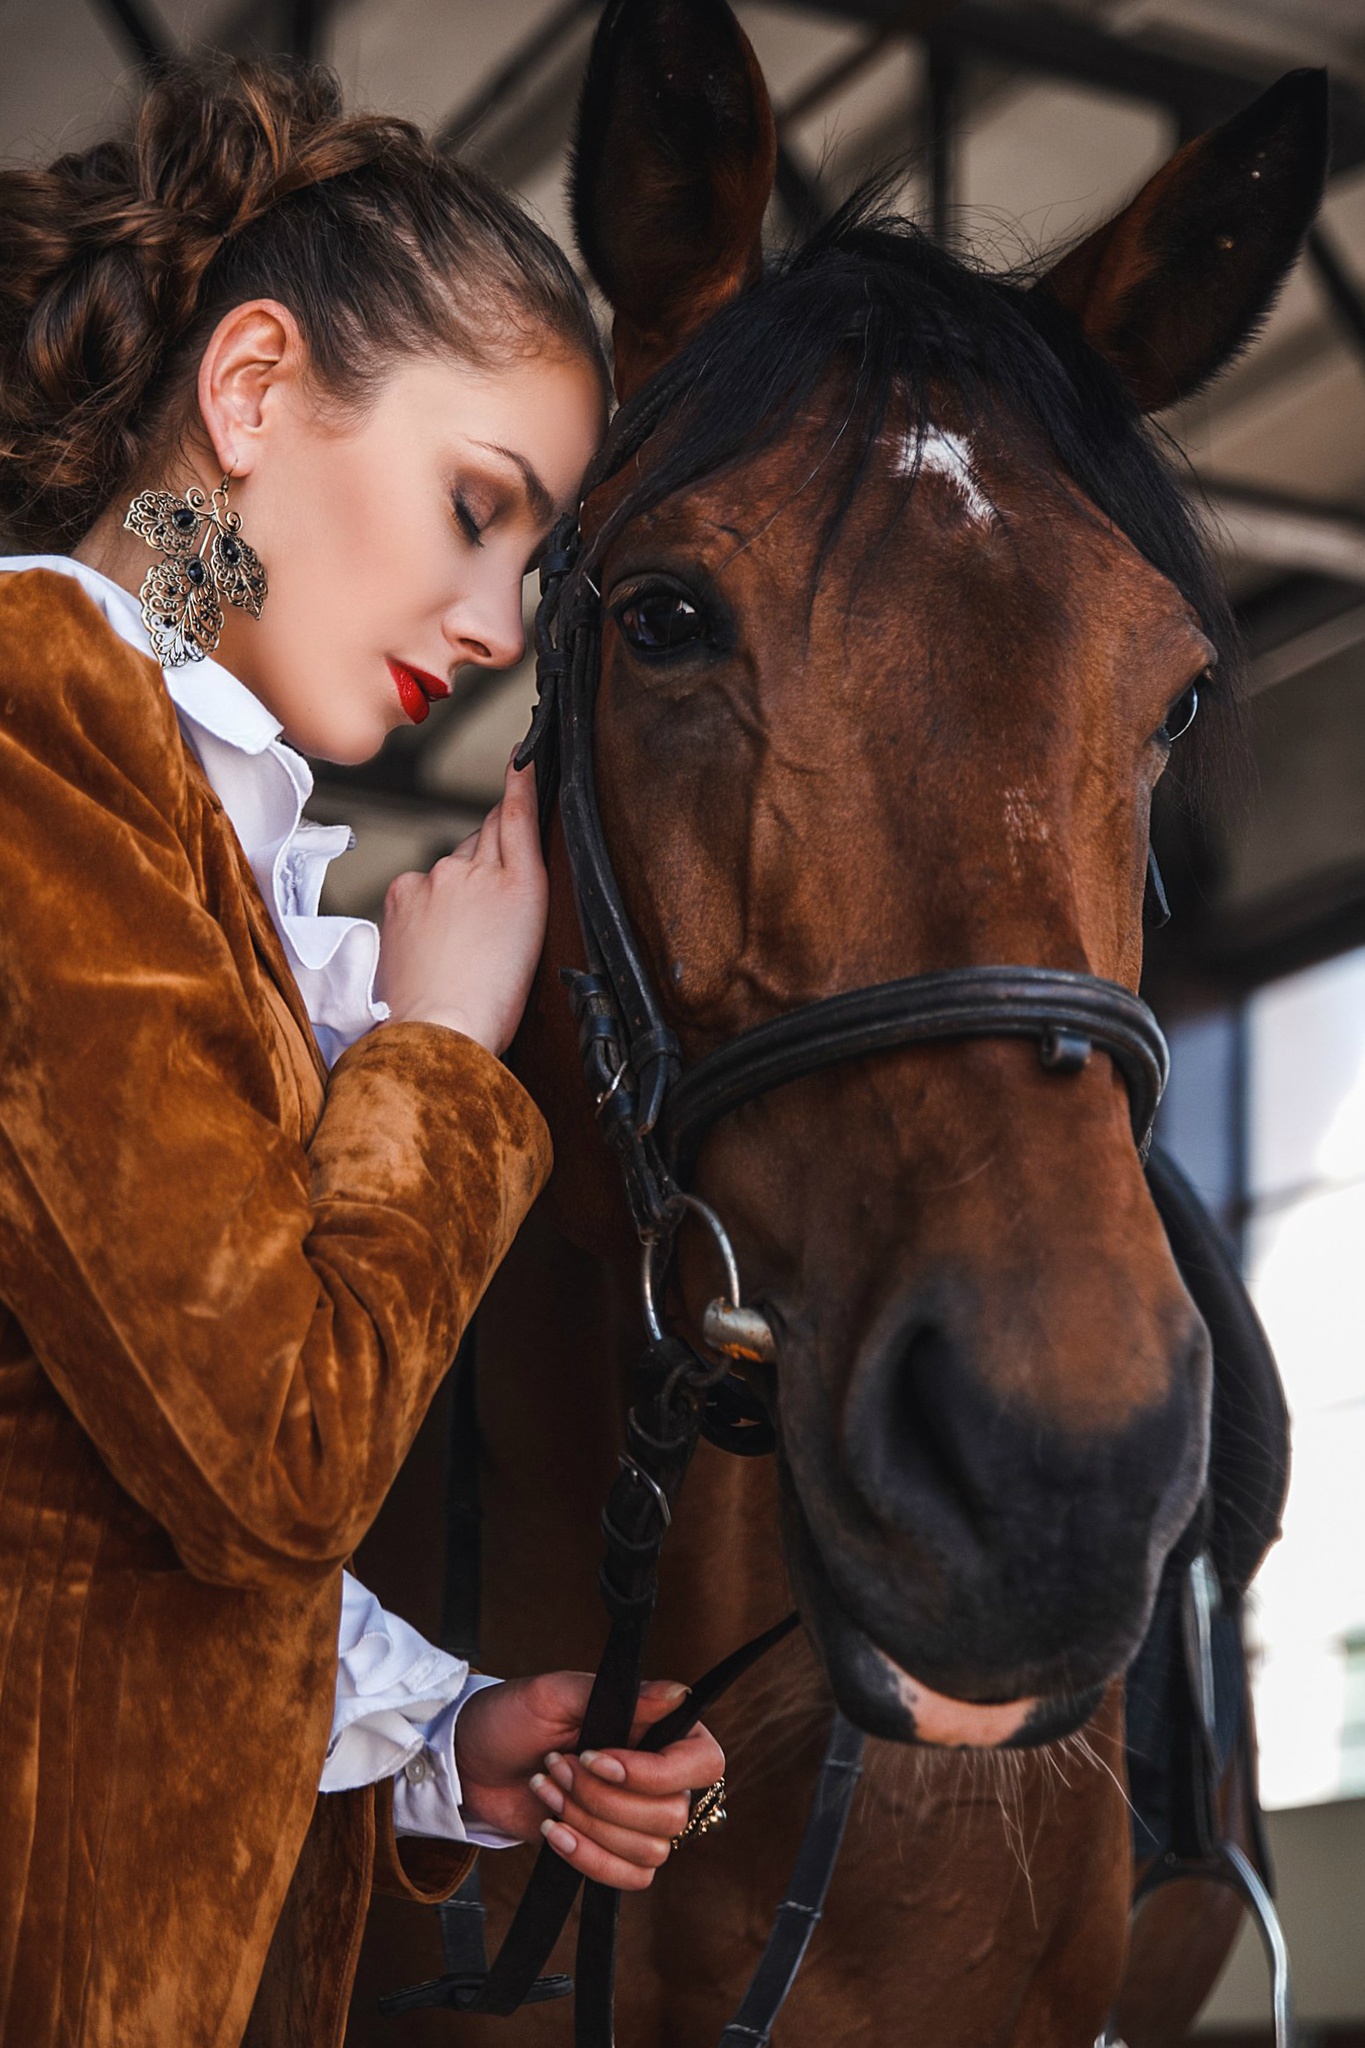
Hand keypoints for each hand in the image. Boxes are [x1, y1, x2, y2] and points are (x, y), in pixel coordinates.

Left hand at [375, 755, 546, 1055]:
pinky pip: (420, 886)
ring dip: (458, 885)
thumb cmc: (492, 1001)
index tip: (520, 757)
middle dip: (491, 848)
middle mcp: (478, 869)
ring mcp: (436, 878)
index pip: (518, 815)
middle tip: (495, 893)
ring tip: (462, 939)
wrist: (441, 1028)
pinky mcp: (403, 893)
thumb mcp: (529, 939)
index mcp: (522, 883)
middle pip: (485, 836)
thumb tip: (496, 859)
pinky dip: (426, 903)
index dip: (520, 783)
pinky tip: (433, 940)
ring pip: (452, 865)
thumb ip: (517, 885)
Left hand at [454, 1672, 724, 1889]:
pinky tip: (552, 1830)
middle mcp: (659, 1778)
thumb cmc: (515, 1716)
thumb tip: (679, 1694)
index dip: (655, 1773)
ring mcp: (637, 1820)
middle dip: (603, 1799)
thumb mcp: (559, 1694)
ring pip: (650, 1851)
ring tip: (549, 1789)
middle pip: (671, 1815)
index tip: (598, 1759)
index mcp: (659, 1730)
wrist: (471, 1762)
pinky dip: (588, 1859)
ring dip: (589, 1824)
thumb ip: (624, 1695)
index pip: (702, 1763)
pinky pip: (630, 1878)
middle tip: (558, 1765)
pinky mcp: (611, 1852)